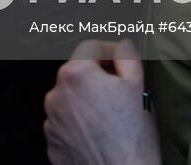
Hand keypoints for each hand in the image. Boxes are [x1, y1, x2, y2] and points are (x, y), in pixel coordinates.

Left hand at [44, 40, 159, 164]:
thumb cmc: (131, 139)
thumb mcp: (138, 86)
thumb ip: (127, 56)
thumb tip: (122, 46)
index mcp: (75, 74)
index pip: (91, 47)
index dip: (111, 50)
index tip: (122, 60)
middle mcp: (56, 95)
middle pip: (79, 74)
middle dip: (99, 78)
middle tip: (122, 92)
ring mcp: (51, 121)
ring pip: (72, 100)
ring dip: (89, 102)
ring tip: (113, 118)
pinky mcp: (53, 143)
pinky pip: (67, 124)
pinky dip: (81, 124)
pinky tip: (101, 133)